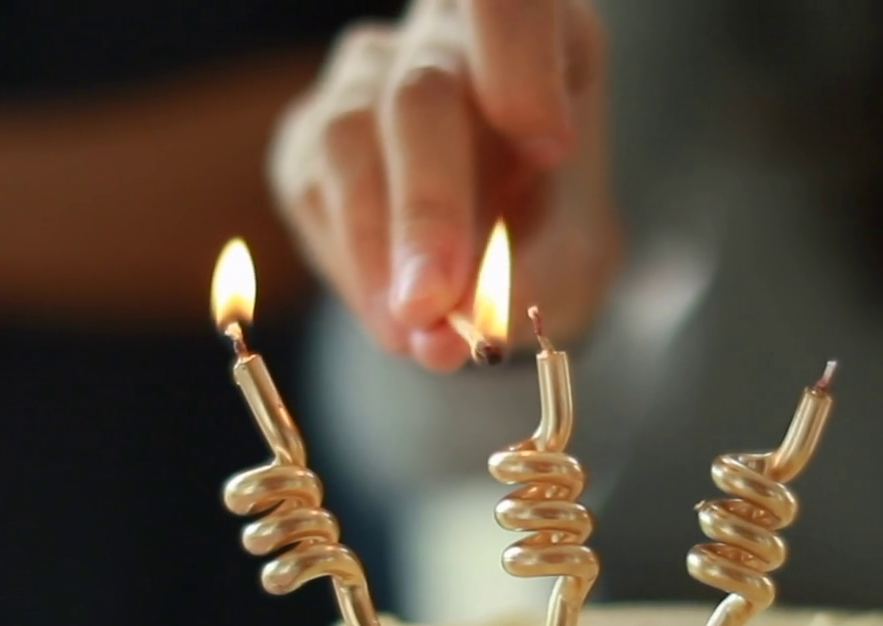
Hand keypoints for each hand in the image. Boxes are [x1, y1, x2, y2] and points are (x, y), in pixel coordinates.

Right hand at [270, 0, 619, 370]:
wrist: (500, 254)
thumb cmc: (549, 231)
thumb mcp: (572, 259)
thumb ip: (527, 284)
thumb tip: (444, 335)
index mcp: (537, 30)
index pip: (509, 6)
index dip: (519, 65)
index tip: (549, 149)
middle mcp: (443, 34)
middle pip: (420, 94)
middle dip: (427, 207)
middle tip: (433, 304)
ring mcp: (368, 75)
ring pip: (349, 138)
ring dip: (375, 250)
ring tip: (409, 333)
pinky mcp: (310, 130)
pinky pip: (310, 190)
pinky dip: (347, 264)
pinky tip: (386, 313)